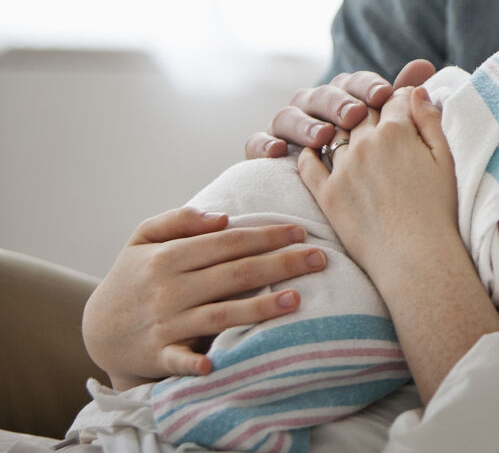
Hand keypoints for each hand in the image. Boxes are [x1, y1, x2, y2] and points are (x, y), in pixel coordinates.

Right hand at [82, 207, 327, 391]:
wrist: (98, 329)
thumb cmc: (132, 277)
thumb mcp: (142, 239)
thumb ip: (179, 221)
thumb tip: (221, 217)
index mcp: (169, 257)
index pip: (228, 243)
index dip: (266, 236)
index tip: (301, 232)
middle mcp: (169, 288)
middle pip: (234, 274)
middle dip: (280, 264)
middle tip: (319, 258)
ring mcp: (165, 323)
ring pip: (220, 313)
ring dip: (258, 309)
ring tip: (296, 299)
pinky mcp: (159, 354)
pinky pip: (179, 358)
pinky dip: (194, 362)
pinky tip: (216, 362)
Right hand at [243, 59, 436, 158]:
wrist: (365, 211)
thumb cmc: (383, 168)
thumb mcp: (396, 133)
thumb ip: (405, 99)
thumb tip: (425, 65)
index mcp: (347, 96)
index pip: (354, 83)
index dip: (367, 86)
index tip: (385, 94)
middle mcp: (315, 108)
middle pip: (320, 95)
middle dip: (337, 102)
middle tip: (354, 115)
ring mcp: (290, 129)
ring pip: (287, 115)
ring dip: (304, 123)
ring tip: (322, 136)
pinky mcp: (268, 152)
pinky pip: (257, 144)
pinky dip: (262, 144)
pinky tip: (278, 152)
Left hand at [300, 87, 498, 403]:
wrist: (416, 256)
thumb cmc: (439, 210)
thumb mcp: (445, 159)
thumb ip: (430, 120)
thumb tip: (416, 91)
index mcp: (397, 131)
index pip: (395, 98)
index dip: (401, 98)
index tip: (403, 104)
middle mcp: (365, 143)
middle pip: (363, 111)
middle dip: (371, 109)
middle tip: (376, 117)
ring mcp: (342, 167)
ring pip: (336, 134)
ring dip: (342, 129)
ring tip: (349, 134)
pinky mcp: (326, 193)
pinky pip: (308, 163)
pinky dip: (309, 152)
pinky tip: (314, 150)